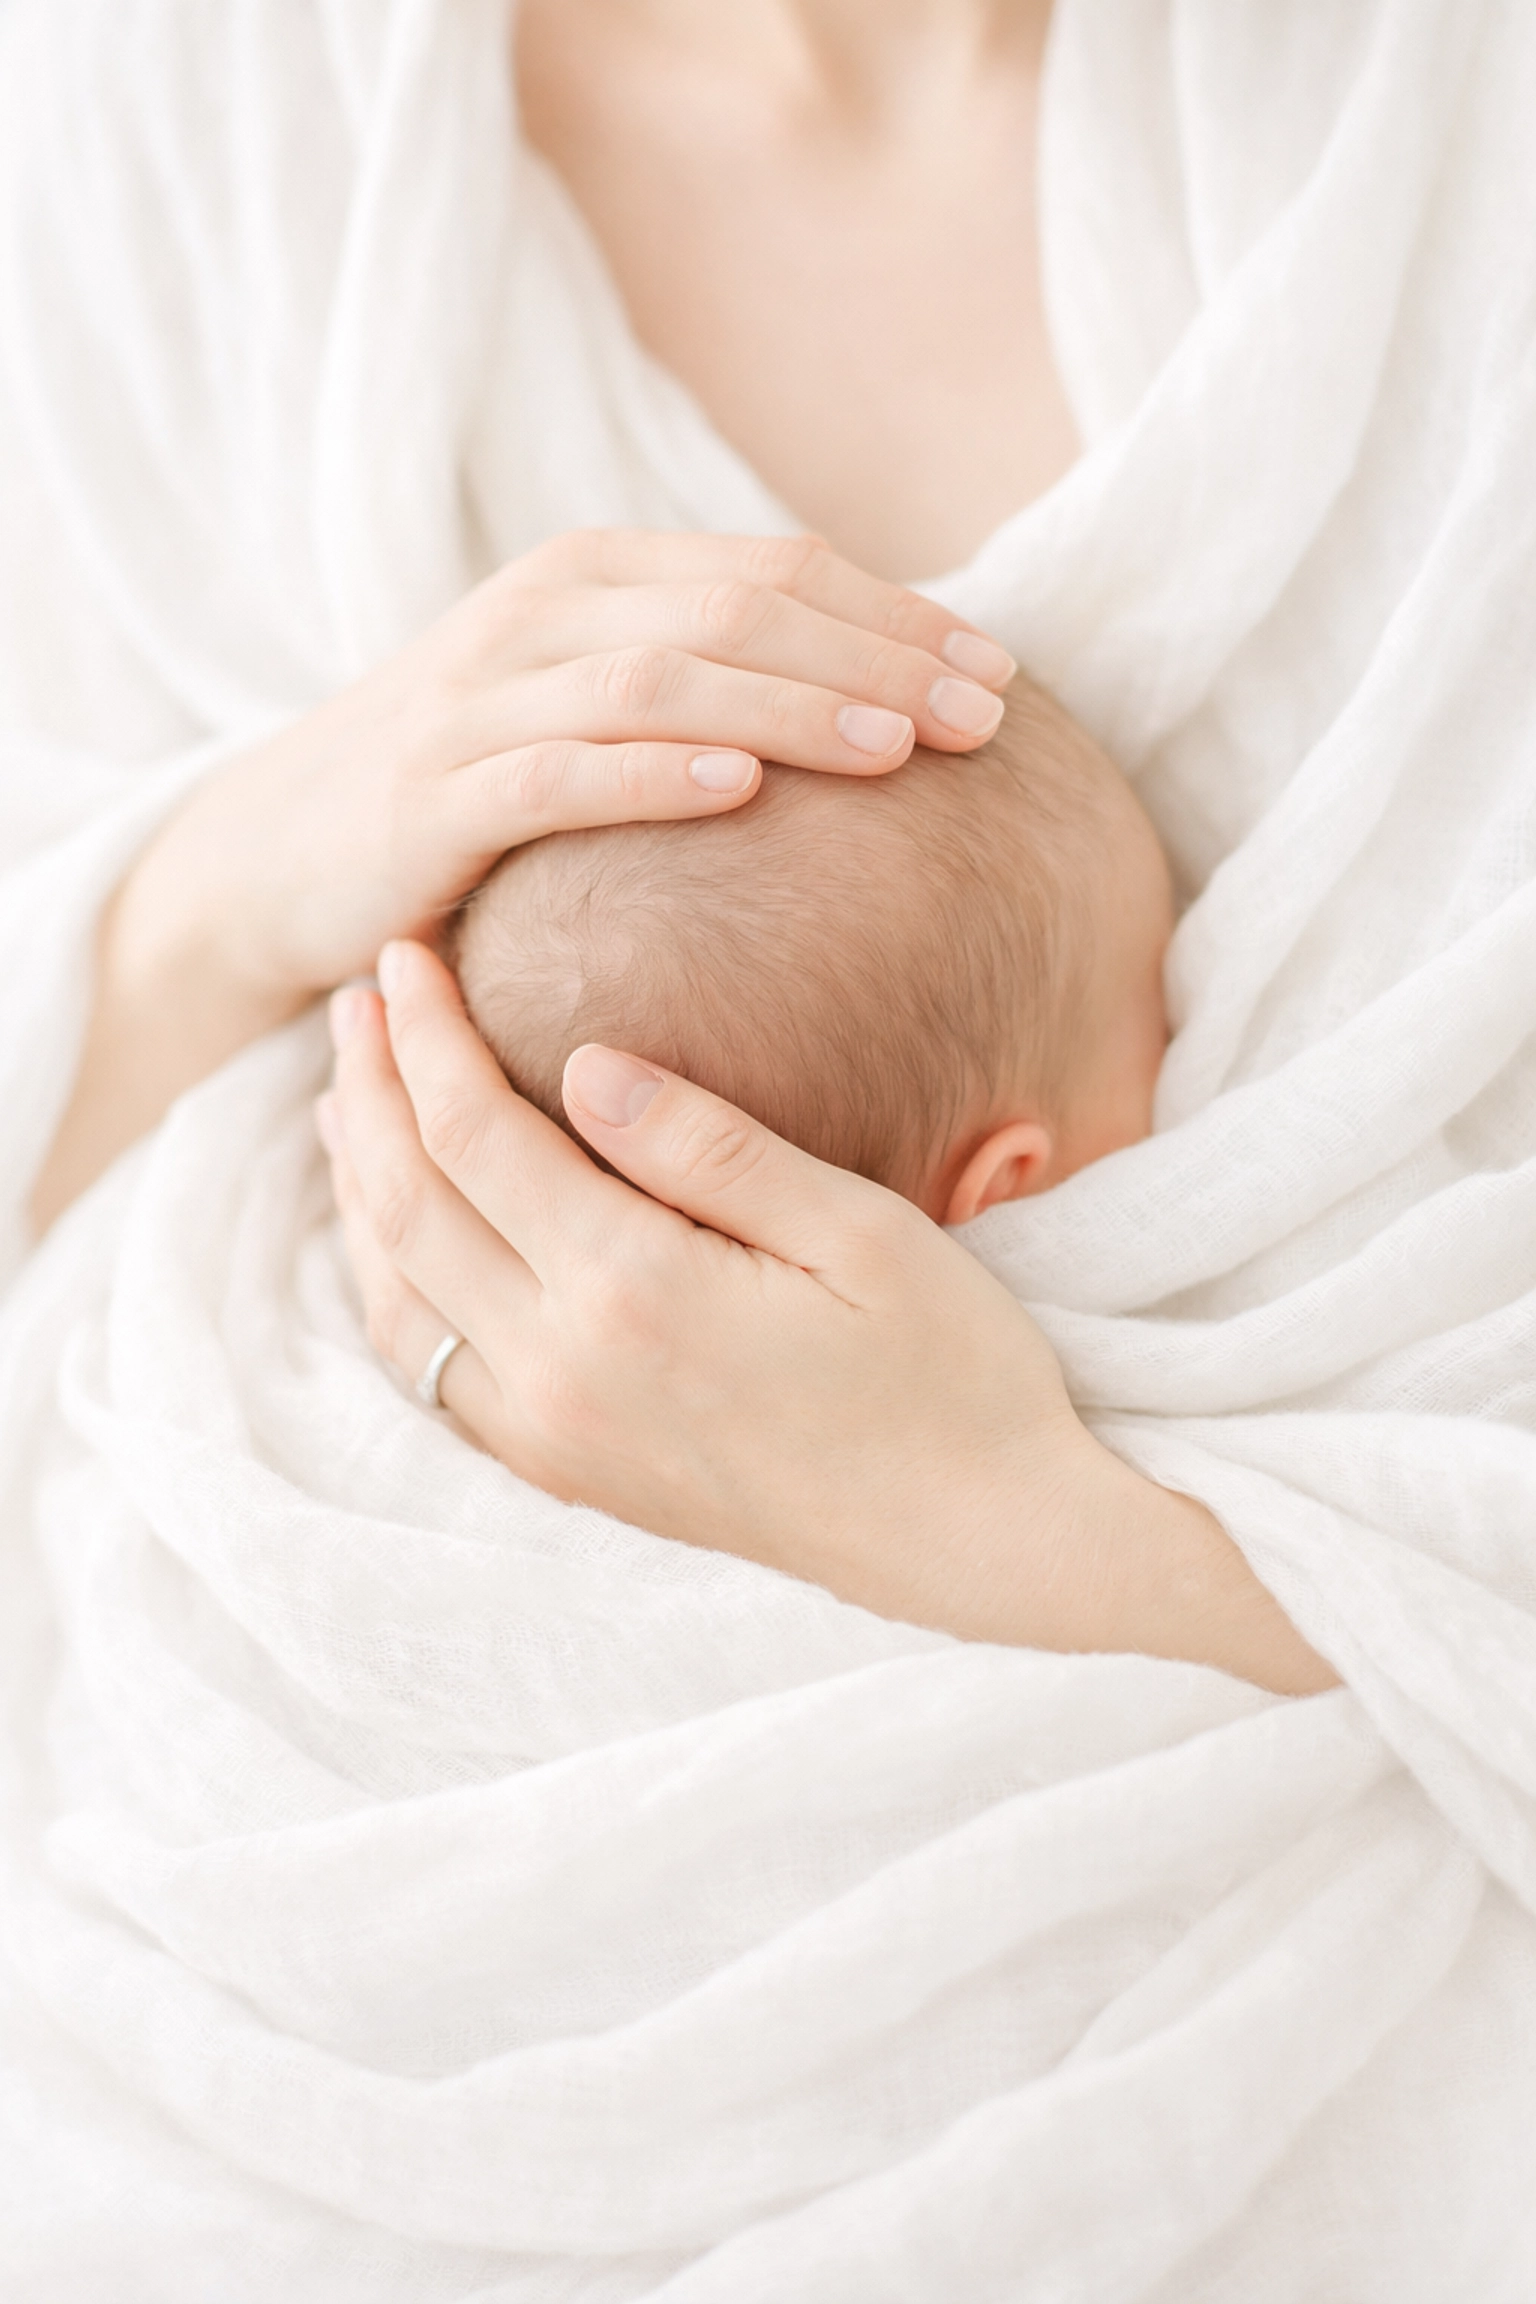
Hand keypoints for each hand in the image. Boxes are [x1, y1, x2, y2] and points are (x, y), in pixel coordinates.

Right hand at [32, 529, 1013, 1233]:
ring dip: (794, 708)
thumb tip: (879, 702)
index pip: (775, 569)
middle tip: (987, 721)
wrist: (284, 847)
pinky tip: (741, 790)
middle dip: (878, 661)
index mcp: (595, 577)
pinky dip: (654, 773)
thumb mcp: (587, 704)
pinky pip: (561, 771)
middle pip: (740, 610)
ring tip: (900, 751)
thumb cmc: (471, 784)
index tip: (1005, 677)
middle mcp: (542, 613)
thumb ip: (705, 678)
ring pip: (665, 679)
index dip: (899, 615)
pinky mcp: (437, 791)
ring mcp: (483, 695)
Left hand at [321, 940, 1337, 1692]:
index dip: (428, 1036)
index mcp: (635, 1294)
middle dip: (370, 1092)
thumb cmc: (952, 1372)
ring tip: (349, 1098)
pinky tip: (403, 1232)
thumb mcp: (859, 1232)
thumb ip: (710, 1146)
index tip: (408, 954)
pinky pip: (433, 1373)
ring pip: (399, 1298)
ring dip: (360, 1186)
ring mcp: (555, 1439)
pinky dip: (393, 1283)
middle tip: (356, 1000)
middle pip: (408, 1208)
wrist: (983, 1544)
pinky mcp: (568, 1476)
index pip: (475, 1135)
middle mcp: (565, 1375)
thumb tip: (583, 1065)